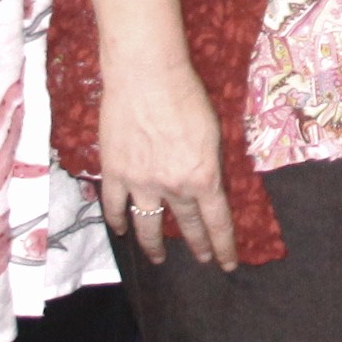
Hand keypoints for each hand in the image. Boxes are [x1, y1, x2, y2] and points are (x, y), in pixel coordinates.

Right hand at [94, 54, 239, 270]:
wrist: (147, 76)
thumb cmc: (187, 95)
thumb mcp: (214, 132)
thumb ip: (211, 163)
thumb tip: (208, 183)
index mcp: (203, 177)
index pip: (217, 221)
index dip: (223, 245)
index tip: (228, 264)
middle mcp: (172, 187)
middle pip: (186, 224)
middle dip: (197, 244)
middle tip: (202, 259)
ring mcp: (140, 183)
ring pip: (148, 224)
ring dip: (154, 245)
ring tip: (158, 258)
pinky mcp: (114, 172)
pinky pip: (114, 205)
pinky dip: (117, 220)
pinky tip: (122, 230)